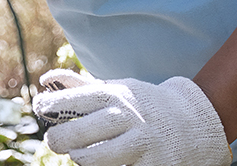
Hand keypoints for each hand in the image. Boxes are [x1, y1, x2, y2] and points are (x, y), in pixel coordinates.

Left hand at [31, 69, 230, 165]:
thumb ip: (81, 87)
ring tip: (78, 155)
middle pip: (82, 131)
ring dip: (81, 158)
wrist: (196, 122)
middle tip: (53, 141)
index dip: (51, 104)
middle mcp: (128, 118)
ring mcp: (142, 144)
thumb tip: (46, 79)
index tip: (40, 109)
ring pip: (97, 158)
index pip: (76, 100)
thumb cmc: (145, 105)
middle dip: (60, 138)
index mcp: (116, 96)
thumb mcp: (117, 89)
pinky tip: (104, 164)